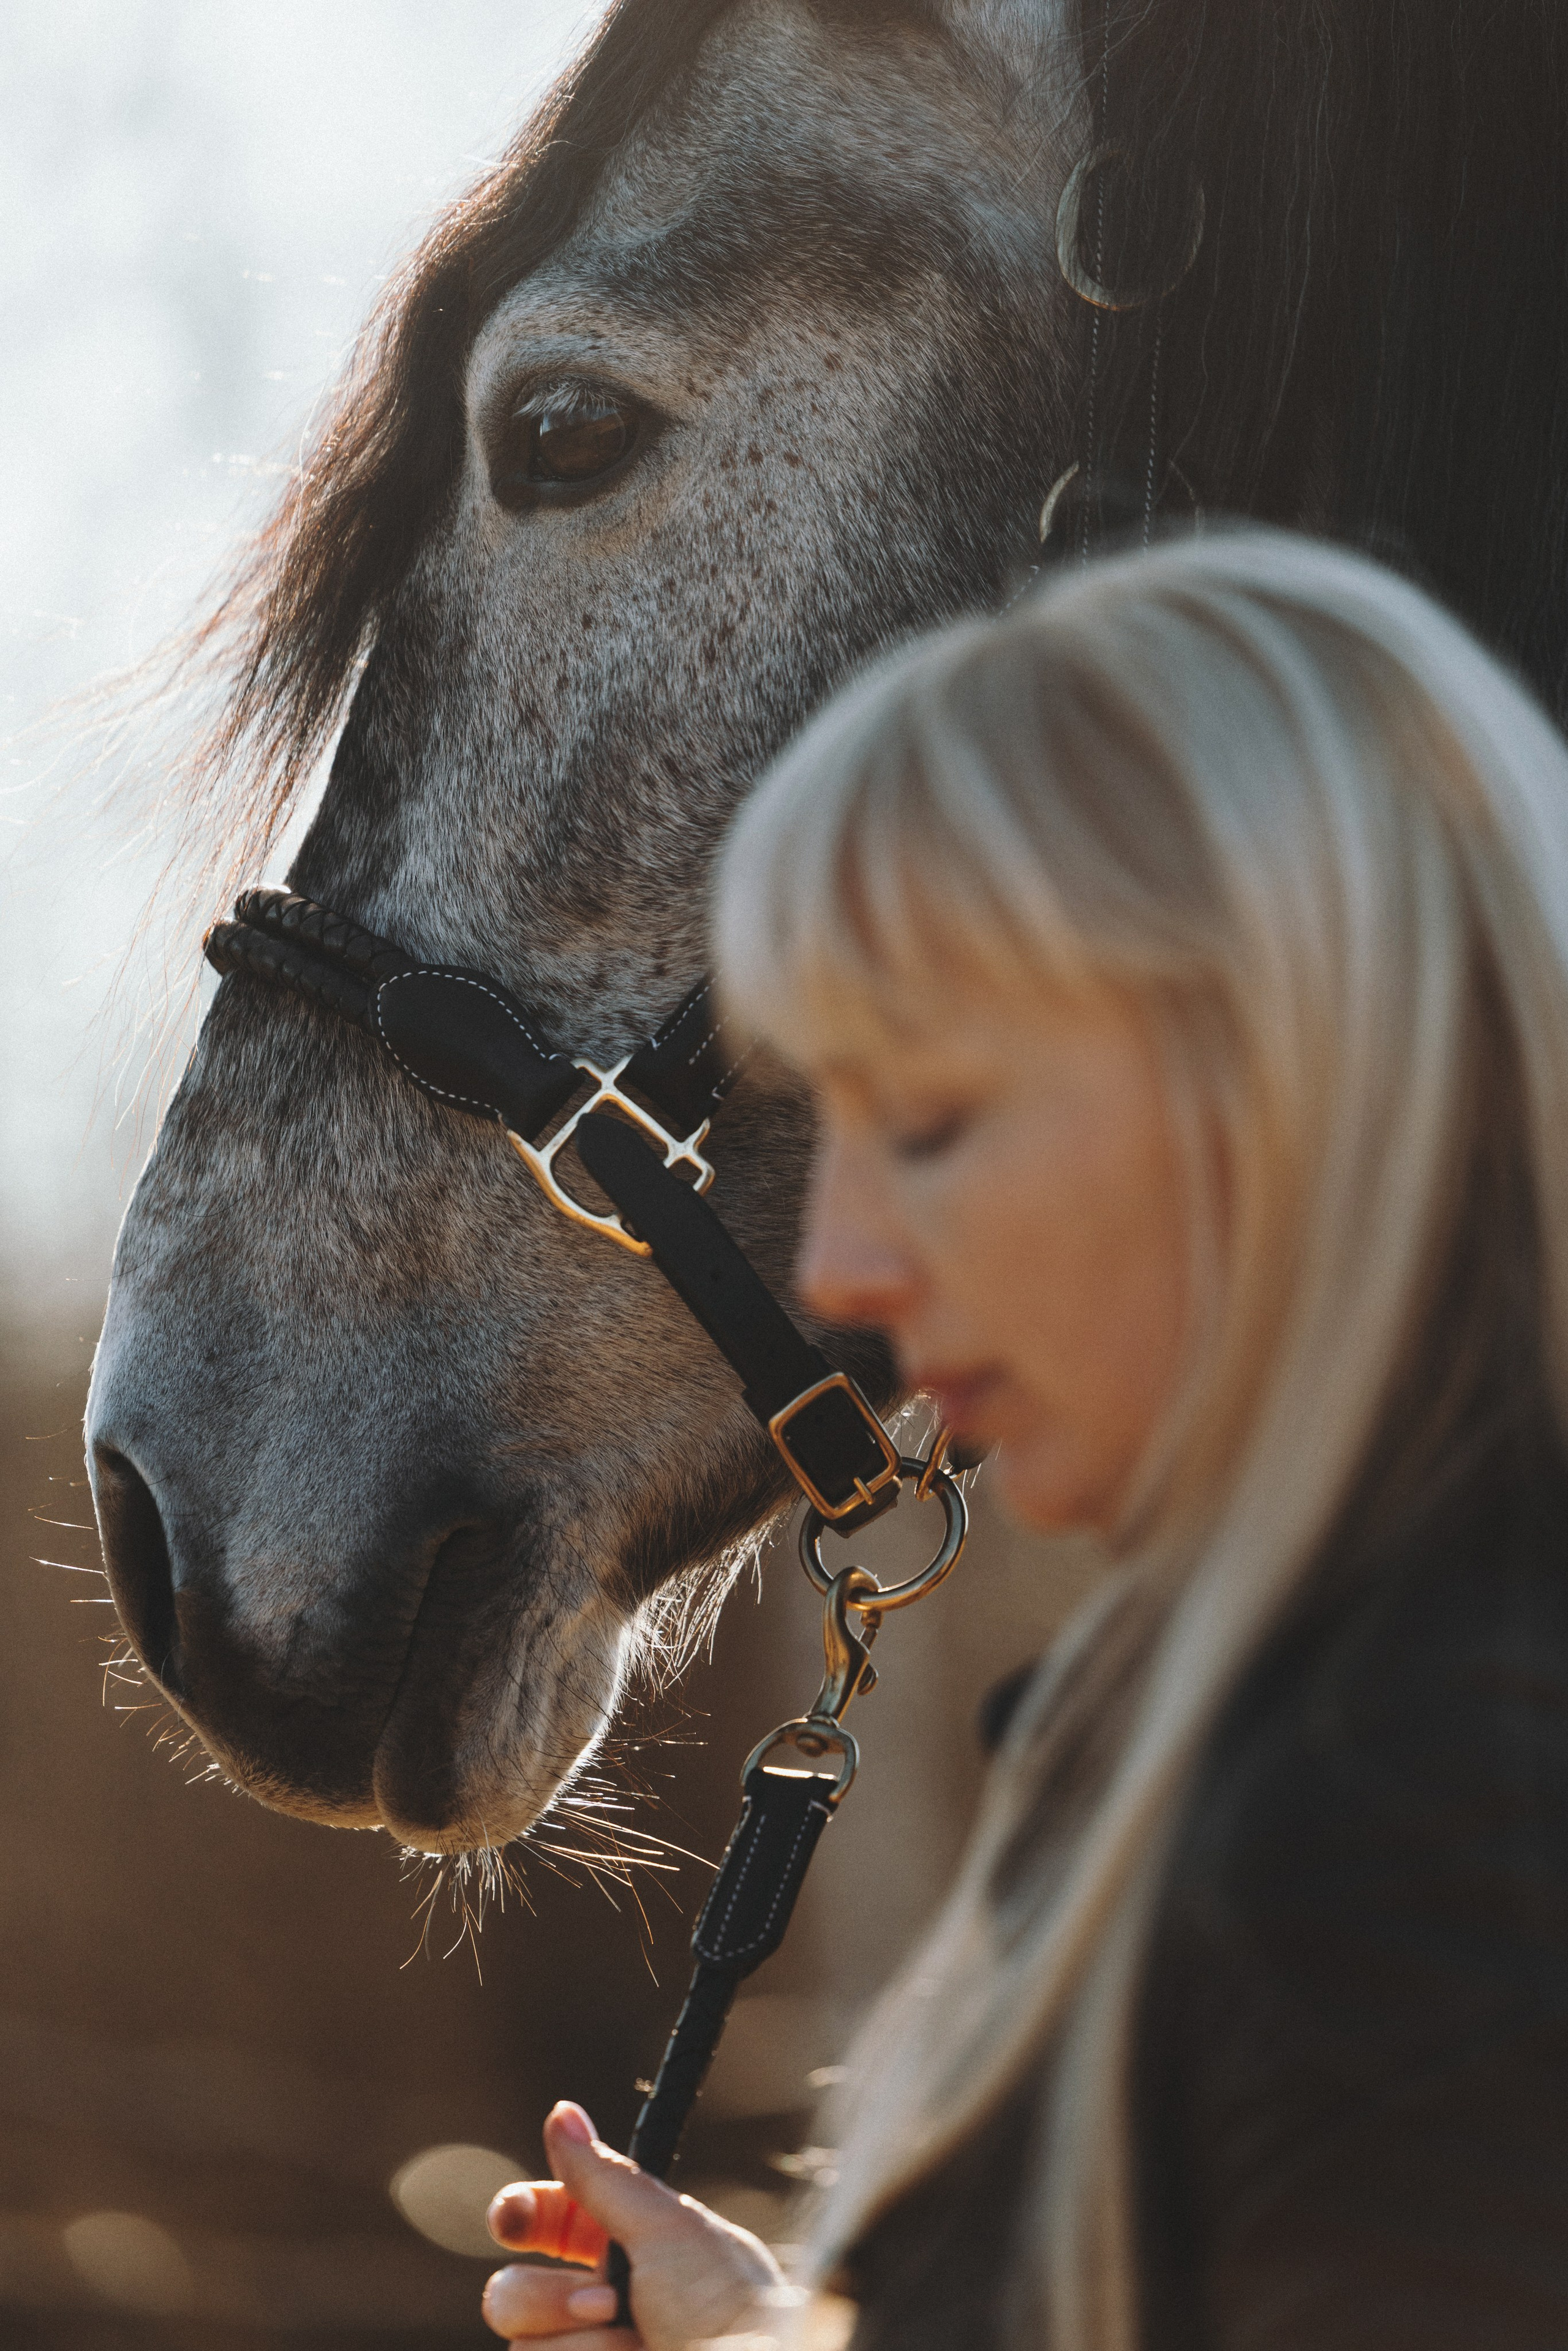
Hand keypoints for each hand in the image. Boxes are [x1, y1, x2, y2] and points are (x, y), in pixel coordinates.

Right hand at [483, 2101, 794, 2349]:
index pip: (546, 2222)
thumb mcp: (666, 2230)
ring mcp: (588, 2348)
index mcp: (623, 2247)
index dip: (517, 2215)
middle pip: (513, 2291)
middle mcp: (597, 2305)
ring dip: (577, 2338)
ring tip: (635, 2343)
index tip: (511, 2219)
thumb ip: (603, 2178)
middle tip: (607, 2301)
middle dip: (552, 2297)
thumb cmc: (724, 2304)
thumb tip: (563, 2112)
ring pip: (520, 2339)